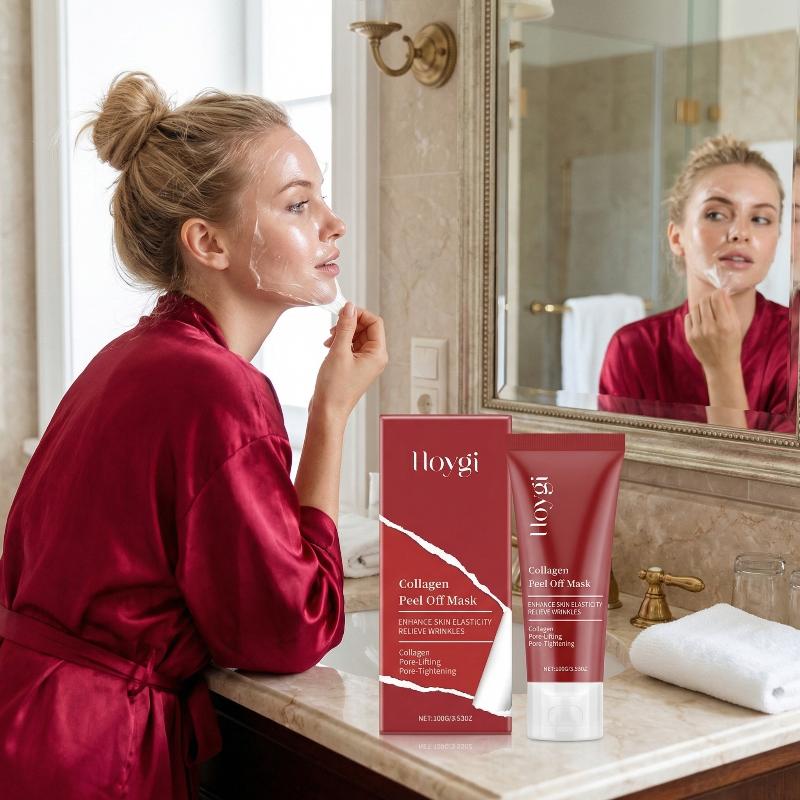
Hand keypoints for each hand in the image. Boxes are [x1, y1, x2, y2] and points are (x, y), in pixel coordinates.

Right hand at [312, 302, 387, 421]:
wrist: (327, 412)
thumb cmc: (335, 388)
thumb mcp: (339, 351)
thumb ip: (345, 327)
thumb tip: (349, 307)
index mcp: (378, 354)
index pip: (375, 322)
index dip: (359, 314)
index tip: (342, 313)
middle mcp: (375, 358)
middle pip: (366, 328)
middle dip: (349, 324)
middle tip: (333, 330)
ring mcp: (365, 363)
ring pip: (357, 337)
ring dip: (343, 333)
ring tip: (329, 341)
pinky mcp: (355, 367)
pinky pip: (351, 347)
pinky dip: (340, 343)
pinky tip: (329, 347)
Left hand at [683, 289, 743, 374]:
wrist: (720, 365)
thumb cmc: (731, 343)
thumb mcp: (736, 326)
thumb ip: (729, 308)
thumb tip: (722, 292)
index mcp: (725, 324)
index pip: (716, 298)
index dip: (718, 293)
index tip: (720, 295)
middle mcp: (710, 328)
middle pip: (704, 300)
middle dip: (709, 298)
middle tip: (713, 302)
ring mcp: (698, 333)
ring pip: (695, 307)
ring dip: (701, 306)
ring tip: (707, 312)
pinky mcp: (689, 337)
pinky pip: (688, 317)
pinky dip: (694, 316)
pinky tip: (701, 321)